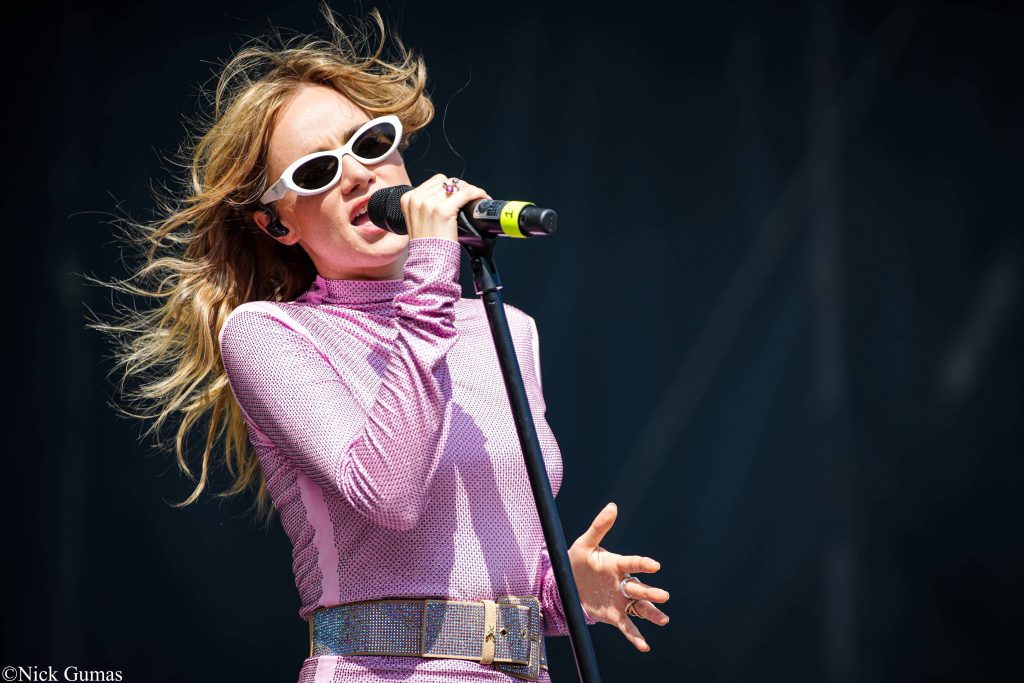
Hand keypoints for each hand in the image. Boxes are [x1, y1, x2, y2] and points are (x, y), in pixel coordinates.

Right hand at [400, 174, 488, 242]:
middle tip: (470, 198)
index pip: (436, 181)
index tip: (460, 194)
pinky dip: (477, 194)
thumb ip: (426, 207)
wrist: (428, 263)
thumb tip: (448, 196)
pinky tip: (482, 198)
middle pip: (446, 181)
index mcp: (408, 199)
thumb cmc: (427, 246)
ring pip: (457, 186)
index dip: (450, 186)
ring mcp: (429, 204)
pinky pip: (465, 194)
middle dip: (460, 188)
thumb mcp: (419, 222)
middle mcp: (417, 199)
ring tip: (477, 198)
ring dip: (470, 190)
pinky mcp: (443, 210)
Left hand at [568, 502, 670, 651]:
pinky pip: (627, 626)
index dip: (643, 564)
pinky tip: (645, 646)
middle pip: (639, 588)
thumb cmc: (578, 560)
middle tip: (663, 596)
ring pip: (639, 608)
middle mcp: (623, 582)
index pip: (632, 563)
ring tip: (663, 619)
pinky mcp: (614, 615)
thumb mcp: (584, 544)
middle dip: (651, 592)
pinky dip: (636, 636)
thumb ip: (599, 527)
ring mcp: (620, 600)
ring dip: (651, 613)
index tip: (655, 565)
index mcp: (617, 564)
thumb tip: (612, 506)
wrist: (568, 584)